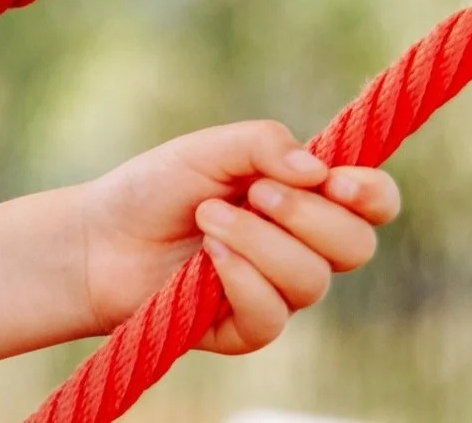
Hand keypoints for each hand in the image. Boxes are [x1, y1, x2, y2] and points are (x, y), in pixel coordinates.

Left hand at [77, 120, 400, 353]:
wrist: (98, 237)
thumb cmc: (154, 188)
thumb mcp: (207, 150)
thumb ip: (263, 144)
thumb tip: (318, 170)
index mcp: (305, 197)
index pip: (373, 203)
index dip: (372, 194)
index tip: (338, 181)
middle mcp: (303, 246)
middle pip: (356, 246)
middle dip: (307, 215)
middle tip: (256, 193)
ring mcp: (279, 290)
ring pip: (312, 280)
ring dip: (259, 242)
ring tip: (207, 218)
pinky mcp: (249, 327)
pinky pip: (273, 315)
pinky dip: (241, 280)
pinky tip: (207, 259)